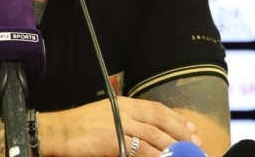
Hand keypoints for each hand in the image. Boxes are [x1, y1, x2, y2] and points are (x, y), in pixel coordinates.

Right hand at [40, 96, 200, 156]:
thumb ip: (125, 121)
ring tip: (186, 153)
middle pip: (160, 119)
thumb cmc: (78, 126)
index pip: (156, 107)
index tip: (190, 127)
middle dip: (180, 131)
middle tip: (196, 142)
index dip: (175, 118)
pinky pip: (142, 149)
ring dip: (173, 145)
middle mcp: (124, 110)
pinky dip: (157, 155)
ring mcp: (119, 124)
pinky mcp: (114, 140)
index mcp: (123, 102)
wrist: (58, 131)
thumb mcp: (105, 116)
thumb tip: (145, 133)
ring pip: (155, 135)